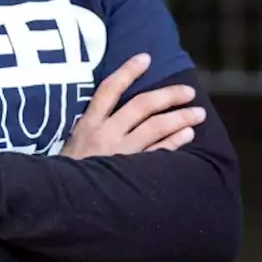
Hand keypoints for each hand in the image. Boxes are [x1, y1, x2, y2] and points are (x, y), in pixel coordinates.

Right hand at [62, 53, 204, 159]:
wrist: (63, 203)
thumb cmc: (67, 173)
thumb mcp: (71, 144)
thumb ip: (90, 127)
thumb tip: (112, 108)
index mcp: (88, 124)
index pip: (109, 89)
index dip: (128, 71)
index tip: (146, 58)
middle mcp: (106, 134)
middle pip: (141, 106)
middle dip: (168, 95)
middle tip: (189, 91)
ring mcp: (121, 153)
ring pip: (156, 127)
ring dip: (180, 118)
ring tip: (198, 113)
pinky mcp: (131, 173)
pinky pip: (159, 153)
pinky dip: (175, 142)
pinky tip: (188, 135)